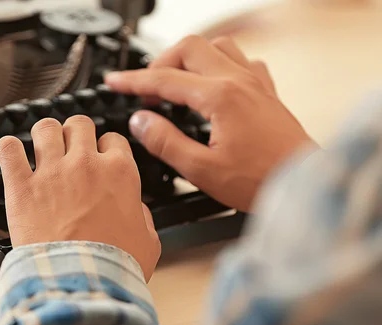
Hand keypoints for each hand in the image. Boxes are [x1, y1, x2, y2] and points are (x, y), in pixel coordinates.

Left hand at [0, 116, 160, 280]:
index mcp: (119, 172)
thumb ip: (142, 216)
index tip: (101, 160)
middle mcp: (85, 164)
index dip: (106, 150)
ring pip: (44, 128)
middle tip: (70, 149)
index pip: (113, 140)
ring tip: (41, 148)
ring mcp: (51, 172)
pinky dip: (8, 149)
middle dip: (75, 134)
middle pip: (79, 124)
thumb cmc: (115, 267)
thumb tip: (134, 207)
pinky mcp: (21, 187)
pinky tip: (12, 156)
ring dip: (44, 135)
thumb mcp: (149, 242)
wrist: (81, 283)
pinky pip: (8, 149)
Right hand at [105, 36, 315, 211]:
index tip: (114, 82)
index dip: (133, 81)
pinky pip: (241, 61)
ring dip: (191, 58)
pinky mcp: (267, 92)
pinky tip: (214, 84)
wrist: (302, 184)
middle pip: (190, 48)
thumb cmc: (260, 181)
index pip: (165, 79)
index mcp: (220, 98)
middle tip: (145, 88)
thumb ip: (166, 142)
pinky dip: (220, 64)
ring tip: (176, 81)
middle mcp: (239, 81)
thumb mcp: (202, 170)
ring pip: (217, 46)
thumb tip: (140, 122)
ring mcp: (256, 83)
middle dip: (160, 63)